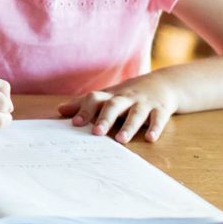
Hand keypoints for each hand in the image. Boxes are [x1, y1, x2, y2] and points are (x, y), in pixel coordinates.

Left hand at [58, 81, 179, 143]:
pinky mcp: (161, 109)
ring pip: (136, 113)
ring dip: (128, 126)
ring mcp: (144, 103)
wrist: (163, 83)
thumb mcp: (108, 97)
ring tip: (121, 140)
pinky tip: (150, 138)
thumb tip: (60, 110)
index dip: (84, 109)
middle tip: (96, 133)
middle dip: (105, 118)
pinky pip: (158, 118)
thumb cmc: (129, 94)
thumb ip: (85, 104)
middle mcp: (126, 98)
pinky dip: (155, 128)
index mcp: (111, 96)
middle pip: (114, 105)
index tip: (74, 123)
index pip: (95, 99)